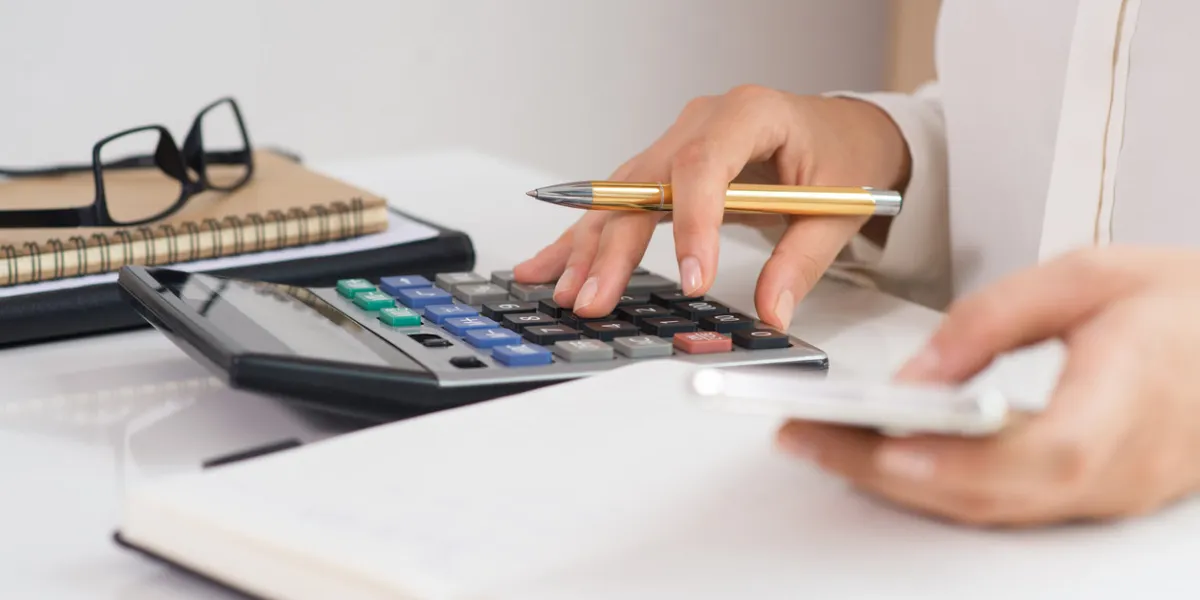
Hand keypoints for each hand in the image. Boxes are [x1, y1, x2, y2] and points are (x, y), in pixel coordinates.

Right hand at [512, 85, 910, 326]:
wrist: (841, 131)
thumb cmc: (842, 157)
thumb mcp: (837, 209)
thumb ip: (803, 261)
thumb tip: (772, 311)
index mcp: (750, 115)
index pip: (706, 164)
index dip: (693, 223)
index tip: (694, 279)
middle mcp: (701, 122)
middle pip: (644, 184)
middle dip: (615, 246)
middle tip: (595, 299)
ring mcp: (676, 143)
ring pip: (619, 195)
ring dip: (589, 247)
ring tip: (563, 292)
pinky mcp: (664, 170)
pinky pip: (618, 203)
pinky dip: (585, 237)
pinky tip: (545, 265)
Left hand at [776, 246, 1199, 526]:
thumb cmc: (1184, 303)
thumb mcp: (1088, 275)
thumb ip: (995, 319)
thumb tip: (917, 374)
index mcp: (1129, 399)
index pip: (1040, 451)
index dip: (958, 459)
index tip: (881, 444)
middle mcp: (1120, 466)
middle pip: (990, 493)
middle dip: (883, 471)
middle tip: (804, 438)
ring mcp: (1108, 493)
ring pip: (988, 510)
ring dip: (898, 484)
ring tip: (822, 443)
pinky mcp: (1092, 496)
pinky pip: (1004, 505)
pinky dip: (936, 488)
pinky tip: (884, 460)